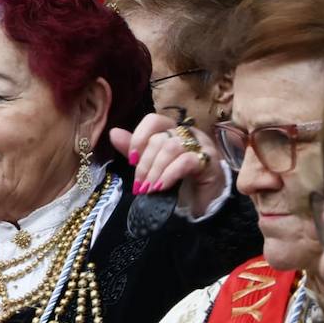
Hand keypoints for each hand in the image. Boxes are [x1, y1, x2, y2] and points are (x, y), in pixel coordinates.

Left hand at [110, 113, 226, 217]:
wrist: (205, 202)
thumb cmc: (180, 181)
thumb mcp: (153, 166)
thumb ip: (136, 150)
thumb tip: (114, 133)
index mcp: (173, 130)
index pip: (153, 120)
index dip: (138, 138)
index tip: (131, 160)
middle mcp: (188, 133)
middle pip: (160, 138)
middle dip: (144, 163)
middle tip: (139, 184)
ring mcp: (201, 145)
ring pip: (171, 148)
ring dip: (155, 170)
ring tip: (149, 188)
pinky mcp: (209, 161)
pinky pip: (185, 161)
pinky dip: (169, 174)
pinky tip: (162, 187)